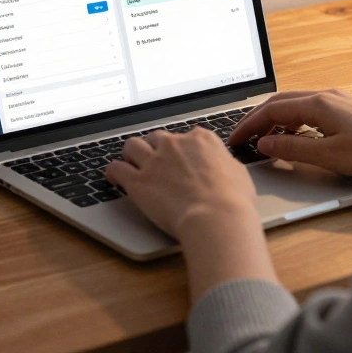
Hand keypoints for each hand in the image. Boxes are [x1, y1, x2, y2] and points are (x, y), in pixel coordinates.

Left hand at [107, 128, 257, 239]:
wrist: (216, 216)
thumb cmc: (233, 200)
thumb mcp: (238, 173)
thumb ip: (224, 164)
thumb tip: (222, 167)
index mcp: (201, 139)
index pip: (186, 135)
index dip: (182, 148)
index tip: (181, 158)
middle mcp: (175, 144)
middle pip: (157, 138)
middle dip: (155, 148)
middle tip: (155, 162)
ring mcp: (154, 161)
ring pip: (132, 146)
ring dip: (131, 154)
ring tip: (131, 163)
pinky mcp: (138, 181)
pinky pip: (116, 168)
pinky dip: (113, 172)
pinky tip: (114, 178)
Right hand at [227, 90, 351, 178]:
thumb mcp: (328, 156)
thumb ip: (292, 149)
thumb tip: (265, 145)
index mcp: (318, 104)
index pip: (271, 110)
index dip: (249, 125)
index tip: (235, 140)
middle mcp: (326, 96)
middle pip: (280, 102)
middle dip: (257, 119)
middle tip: (241, 137)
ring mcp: (338, 101)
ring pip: (295, 105)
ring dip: (274, 120)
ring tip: (262, 140)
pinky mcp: (347, 110)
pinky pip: (309, 110)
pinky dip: (292, 122)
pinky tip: (293, 136)